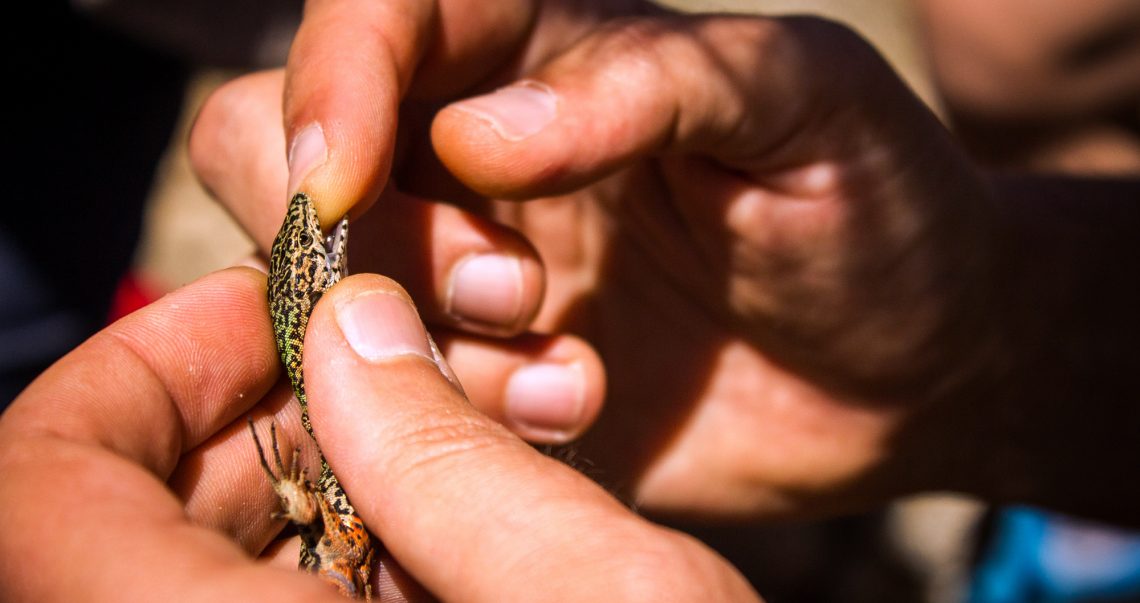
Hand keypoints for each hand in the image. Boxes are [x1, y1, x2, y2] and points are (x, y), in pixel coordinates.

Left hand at [0, 268, 758, 600]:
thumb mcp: (604, 591)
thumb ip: (442, 458)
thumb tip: (355, 328)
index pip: (38, 498)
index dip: (136, 375)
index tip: (277, 315)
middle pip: (120, 516)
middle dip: (259, 405)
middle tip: (391, 341)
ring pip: (214, 553)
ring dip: (324, 460)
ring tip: (453, 412)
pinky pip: (290, 595)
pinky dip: (352, 531)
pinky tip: (459, 491)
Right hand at [192, 4, 1010, 519]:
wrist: (912, 371)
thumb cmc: (877, 207)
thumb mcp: (802, 104)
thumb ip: (653, 87)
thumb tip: (472, 135)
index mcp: (547, 51)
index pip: (382, 22)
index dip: (328, 80)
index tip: (336, 174)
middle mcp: (477, 160)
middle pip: (275, 147)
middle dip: (357, 232)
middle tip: (512, 289)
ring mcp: (469, 278)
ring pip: (321, 291)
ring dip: (417, 344)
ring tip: (575, 374)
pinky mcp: (484, 383)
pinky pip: (388, 400)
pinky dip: (455, 418)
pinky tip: (586, 410)